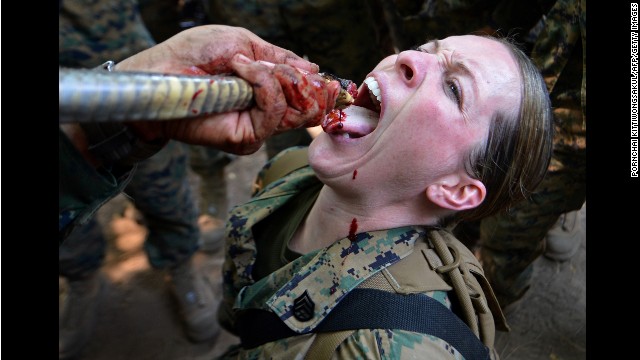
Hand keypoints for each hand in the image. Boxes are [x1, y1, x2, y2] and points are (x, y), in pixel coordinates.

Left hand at [116, 25, 339, 153]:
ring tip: (247, 65)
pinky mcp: (246, 139)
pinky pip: (274, 114)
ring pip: (296, 111)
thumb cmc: (195, 54)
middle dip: (304, 83)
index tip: (331, 82)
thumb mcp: (244, 44)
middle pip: (309, 108)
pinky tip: (240, 72)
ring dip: (279, 79)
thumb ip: (280, 58)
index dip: (321, 90)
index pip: (307, 97)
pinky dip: (263, 87)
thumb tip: (313, 70)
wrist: (162, 72)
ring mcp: (257, 128)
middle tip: (280, 67)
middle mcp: (266, 112)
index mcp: (268, 89)